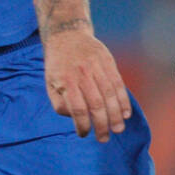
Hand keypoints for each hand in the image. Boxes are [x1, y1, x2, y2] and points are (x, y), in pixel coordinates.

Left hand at [43, 26, 131, 140]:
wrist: (67, 35)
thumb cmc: (58, 66)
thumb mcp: (50, 83)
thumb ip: (59, 103)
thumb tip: (74, 117)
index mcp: (65, 80)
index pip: (77, 108)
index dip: (82, 124)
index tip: (84, 134)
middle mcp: (82, 73)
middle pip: (96, 104)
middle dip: (102, 124)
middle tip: (104, 139)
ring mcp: (96, 66)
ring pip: (110, 95)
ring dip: (115, 115)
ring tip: (118, 130)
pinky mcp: (108, 61)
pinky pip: (118, 83)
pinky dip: (123, 100)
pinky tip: (125, 114)